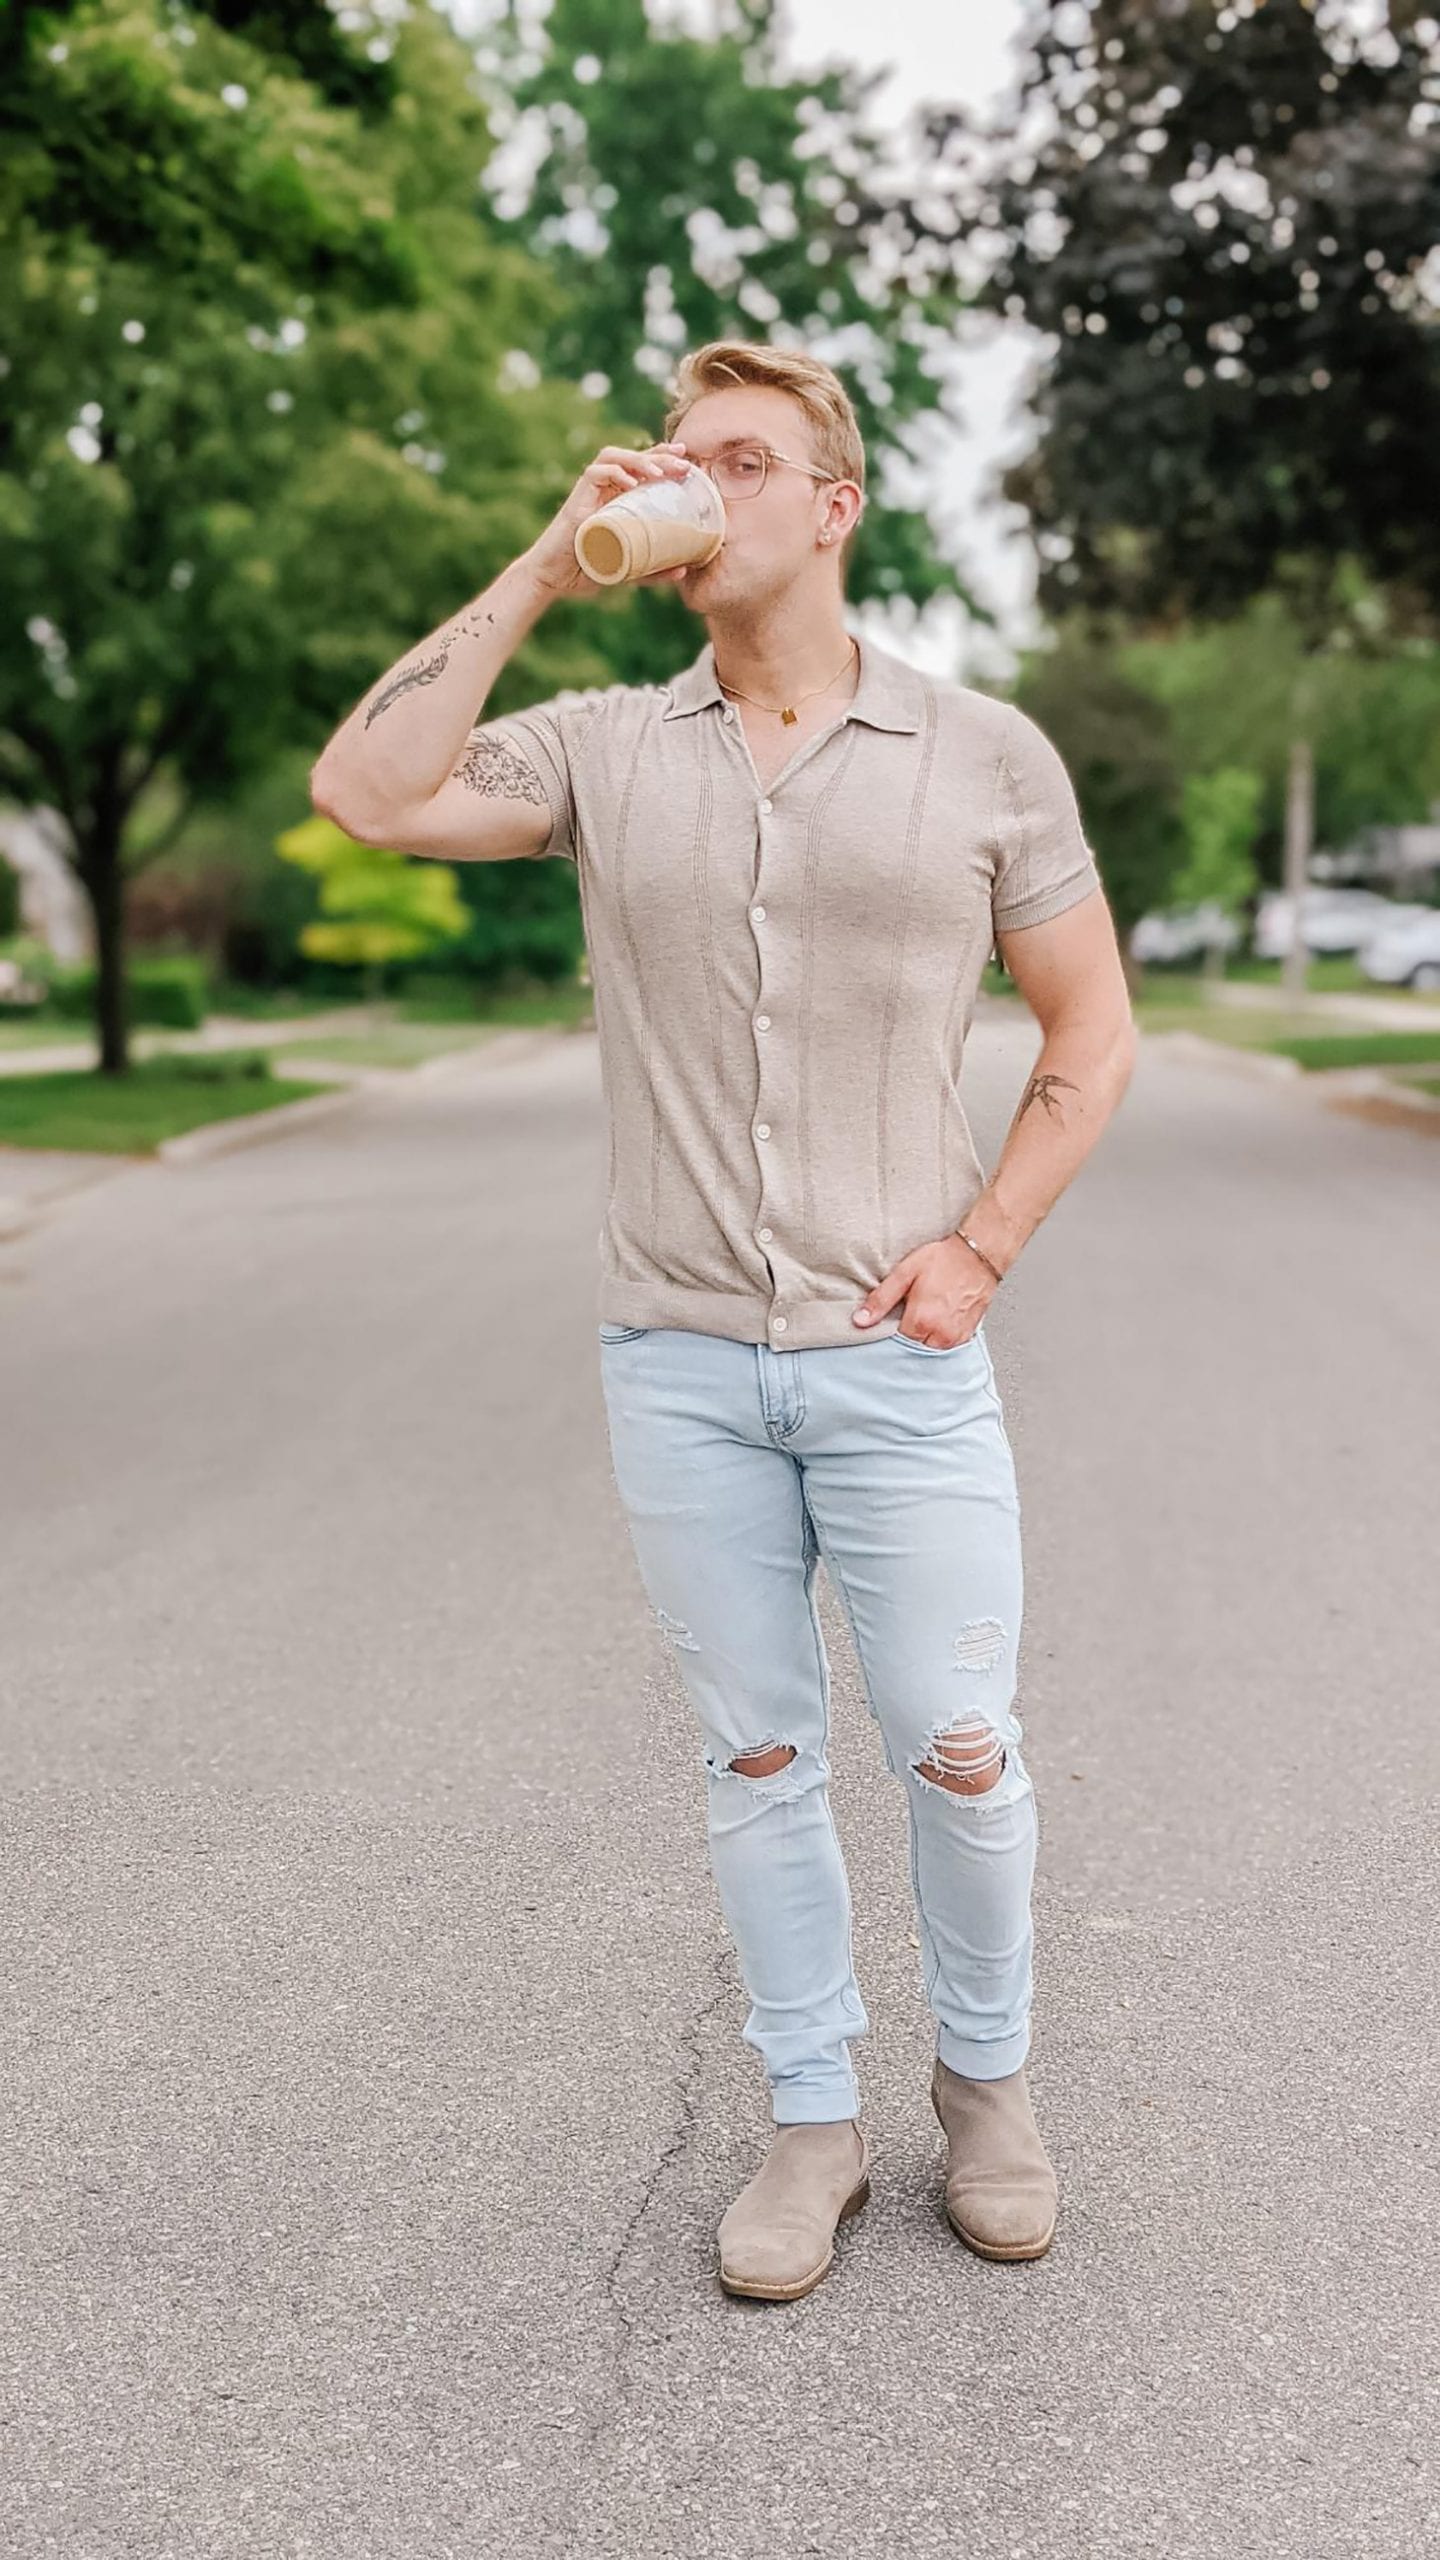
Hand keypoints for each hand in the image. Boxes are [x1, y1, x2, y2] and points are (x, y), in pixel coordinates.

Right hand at [523, 439, 697, 599]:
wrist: (554, 579)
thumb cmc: (587, 570)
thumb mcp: (628, 571)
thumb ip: (653, 571)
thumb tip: (684, 572)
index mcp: (617, 497)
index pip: (641, 467)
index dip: (662, 457)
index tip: (685, 457)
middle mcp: (604, 489)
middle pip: (631, 457)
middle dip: (658, 454)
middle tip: (683, 461)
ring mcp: (589, 492)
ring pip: (612, 456)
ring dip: (637, 459)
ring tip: (658, 473)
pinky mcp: (576, 500)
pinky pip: (594, 474)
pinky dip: (613, 473)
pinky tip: (630, 484)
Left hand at [852, 1234, 996, 1344]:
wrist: (978, 1254)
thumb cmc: (944, 1260)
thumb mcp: (905, 1273)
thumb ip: (881, 1299)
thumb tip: (859, 1320)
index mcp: (922, 1320)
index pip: (894, 1345)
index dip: (886, 1337)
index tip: (884, 1328)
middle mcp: (941, 1334)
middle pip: (912, 1352)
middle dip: (904, 1341)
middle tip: (902, 1322)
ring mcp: (956, 1338)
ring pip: (928, 1353)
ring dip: (920, 1342)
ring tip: (919, 1322)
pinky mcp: (966, 1337)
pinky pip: (945, 1349)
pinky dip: (936, 1341)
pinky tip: (933, 1326)